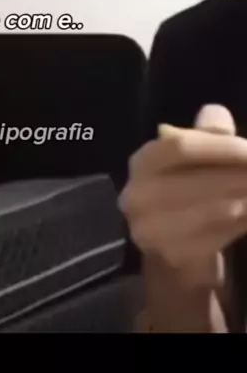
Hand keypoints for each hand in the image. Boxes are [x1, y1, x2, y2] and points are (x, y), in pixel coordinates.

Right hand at [119, 105, 246, 288]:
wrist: (171, 247)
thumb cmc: (186, 189)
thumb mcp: (195, 157)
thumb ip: (208, 134)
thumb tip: (217, 117)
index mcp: (143, 161)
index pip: (179, 145)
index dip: (220, 146)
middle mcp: (137, 194)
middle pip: (198, 180)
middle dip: (240, 176)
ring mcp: (151, 230)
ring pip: (212, 211)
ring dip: (245, 200)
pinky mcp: (172, 256)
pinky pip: (217, 239)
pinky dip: (241, 225)